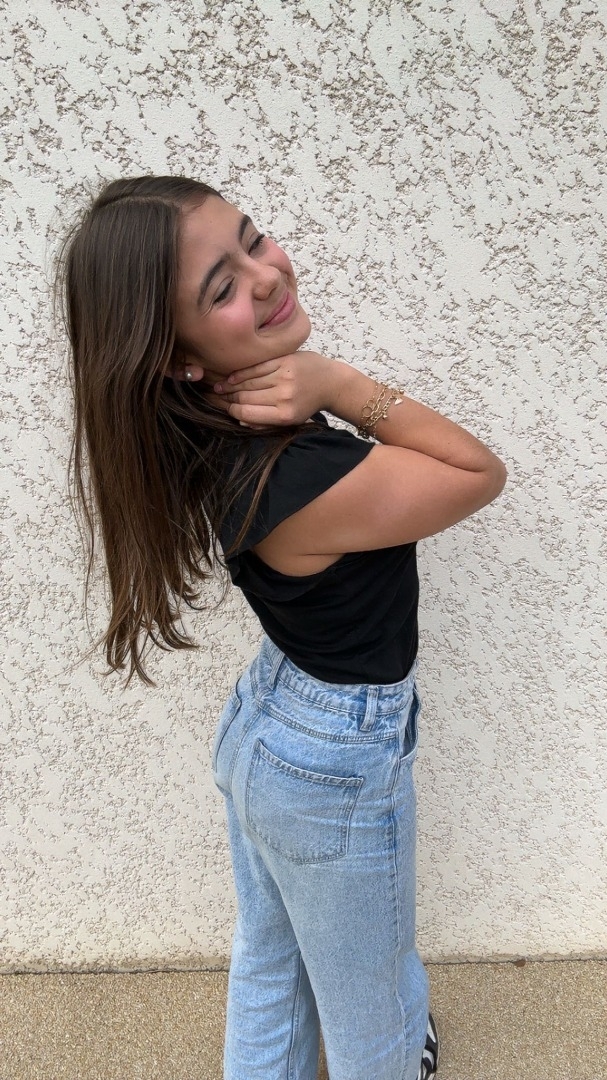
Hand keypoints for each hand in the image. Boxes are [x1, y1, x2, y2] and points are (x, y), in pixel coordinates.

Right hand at [213, 351, 338, 426]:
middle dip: (228, 397)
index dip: (232, 411)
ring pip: (248, 381)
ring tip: (219, 386)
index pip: (247, 413)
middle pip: (245, 397)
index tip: (225, 408)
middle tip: (216, 396)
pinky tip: (232, 376)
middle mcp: (283, 397)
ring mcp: (284, 377)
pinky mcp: (284, 361)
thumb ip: (265, 423)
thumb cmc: (307, 403)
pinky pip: (256, 367)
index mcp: (284, 415)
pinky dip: (242, 372)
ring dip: (230, 384)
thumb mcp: (290, 421)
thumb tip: (239, 419)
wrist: (330, 383)